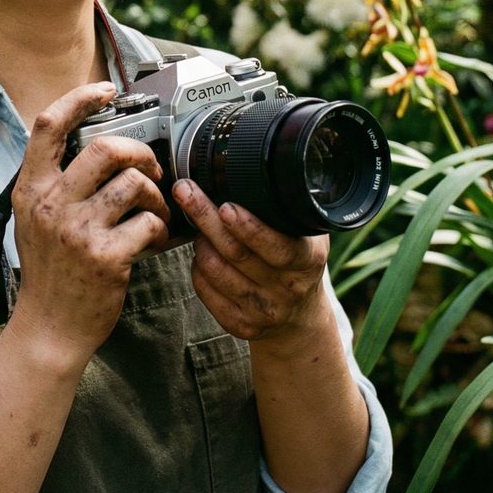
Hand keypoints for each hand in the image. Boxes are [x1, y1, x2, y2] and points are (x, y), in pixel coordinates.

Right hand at [8, 82, 171, 366]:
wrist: (49, 329)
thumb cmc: (49, 271)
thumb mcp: (35, 219)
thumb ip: (55, 182)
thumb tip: (93, 143)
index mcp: (31, 189)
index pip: (48, 125)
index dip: (79, 98)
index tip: (105, 90)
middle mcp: (51, 205)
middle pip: (104, 148)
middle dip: (139, 152)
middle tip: (149, 169)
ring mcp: (77, 231)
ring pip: (133, 183)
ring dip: (154, 194)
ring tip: (152, 210)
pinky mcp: (106, 257)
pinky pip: (148, 222)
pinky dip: (160, 228)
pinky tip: (154, 239)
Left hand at [173, 179, 330, 348]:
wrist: (300, 317)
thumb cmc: (296, 259)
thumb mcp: (307, 233)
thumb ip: (288, 208)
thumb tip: (256, 166)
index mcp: (307, 261)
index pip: (277, 246)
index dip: (249, 227)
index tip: (227, 206)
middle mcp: (287, 289)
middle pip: (235, 252)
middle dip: (205, 217)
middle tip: (186, 191)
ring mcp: (263, 311)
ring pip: (214, 269)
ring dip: (200, 241)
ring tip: (199, 224)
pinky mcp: (239, 326)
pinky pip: (204, 290)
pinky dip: (197, 267)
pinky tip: (203, 253)